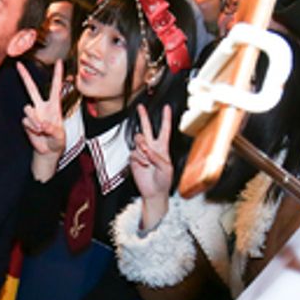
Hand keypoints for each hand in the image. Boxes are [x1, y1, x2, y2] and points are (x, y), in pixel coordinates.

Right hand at [18, 59, 65, 179]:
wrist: (48, 151)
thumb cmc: (57, 141)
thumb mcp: (60, 136)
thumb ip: (52, 129)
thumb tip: (42, 125)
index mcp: (54, 106)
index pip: (55, 87)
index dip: (58, 74)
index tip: (60, 61)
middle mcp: (42, 107)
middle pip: (31, 88)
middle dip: (24, 76)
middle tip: (18, 64)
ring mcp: (33, 114)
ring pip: (28, 109)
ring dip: (34, 120)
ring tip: (41, 130)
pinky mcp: (26, 122)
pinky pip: (26, 120)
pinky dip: (32, 127)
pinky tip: (37, 132)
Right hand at [130, 104, 173, 226]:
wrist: (154, 192)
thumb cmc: (164, 181)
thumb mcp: (166, 167)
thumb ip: (157, 156)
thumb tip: (146, 149)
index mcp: (163, 147)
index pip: (164, 130)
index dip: (166, 118)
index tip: (166, 107)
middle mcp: (151, 147)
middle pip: (147, 128)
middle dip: (143, 117)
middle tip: (140, 106)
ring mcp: (142, 152)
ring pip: (138, 139)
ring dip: (142, 147)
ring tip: (147, 157)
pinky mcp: (134, 159)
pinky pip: (133, 153)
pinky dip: (138, 158)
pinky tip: (143, 165)